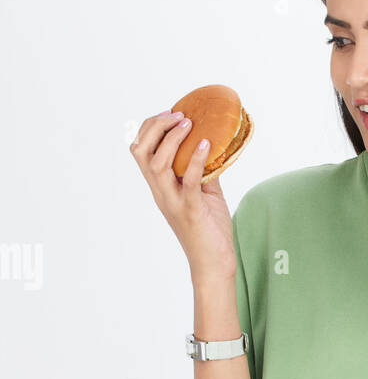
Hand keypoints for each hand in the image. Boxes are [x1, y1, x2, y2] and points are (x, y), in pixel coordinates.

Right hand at [129, 110, 237, 282]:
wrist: (214, 264)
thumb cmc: (209, 230)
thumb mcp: (206, 194)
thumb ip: (204, 172)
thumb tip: (214, 146)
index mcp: (160, 187)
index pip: (141, 151)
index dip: (149, 128)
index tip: (169, 114)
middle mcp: (161, 192)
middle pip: (141, 152)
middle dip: (155, 127)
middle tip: (177, 115)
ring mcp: (173, 202)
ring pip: (157, 164)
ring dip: (172, 139)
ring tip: (188, 124)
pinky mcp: (192, 210)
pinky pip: (190, 182)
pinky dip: (196, 160)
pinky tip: (205, 145)